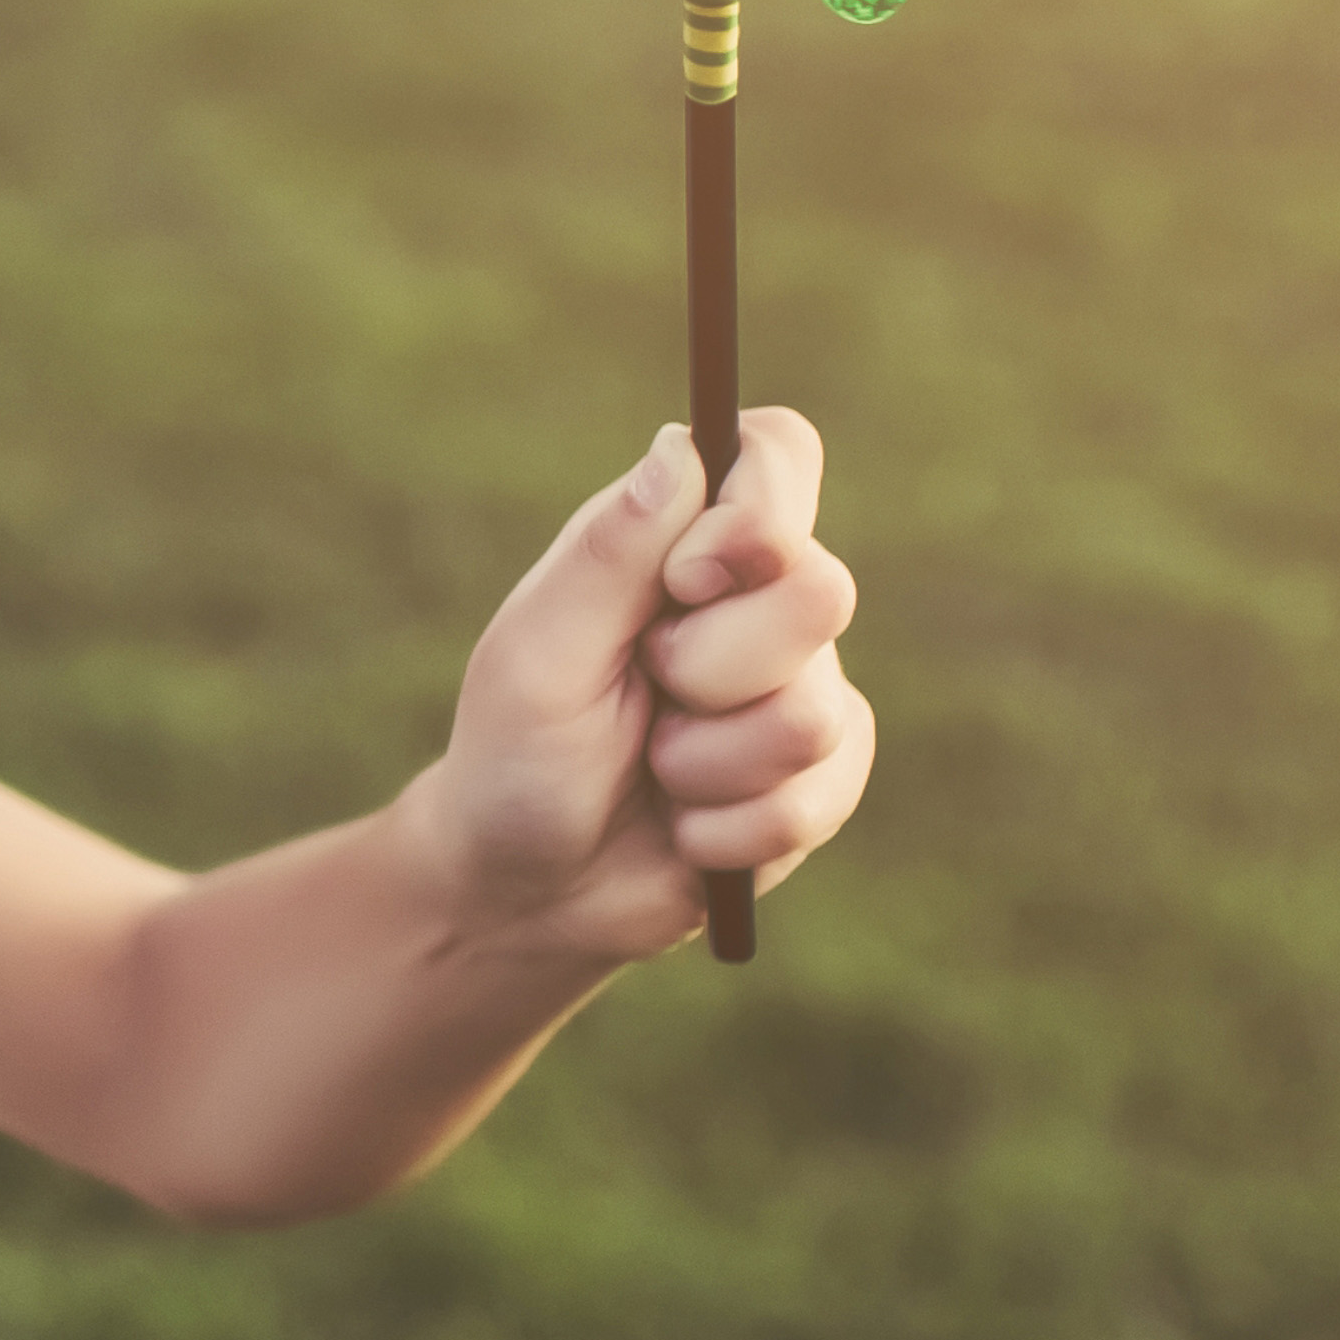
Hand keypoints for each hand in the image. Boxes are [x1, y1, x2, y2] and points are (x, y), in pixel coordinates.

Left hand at [412, 410, 874, 962]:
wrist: (531, 890)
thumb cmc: (515, 755)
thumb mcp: (538, 653)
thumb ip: (610, 553)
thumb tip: (680, 449)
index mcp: (680, 543)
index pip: (779, 456)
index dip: (759, 511)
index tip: (686, 579)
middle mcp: (756, 601)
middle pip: (821, 590)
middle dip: (714, 667)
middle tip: (646, 692)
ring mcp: (803, 687)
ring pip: (816, 711)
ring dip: (708, 762)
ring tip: (654, 768)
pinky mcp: (824, 776)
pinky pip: (821, 794)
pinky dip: (730, 826)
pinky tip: (686, 828)